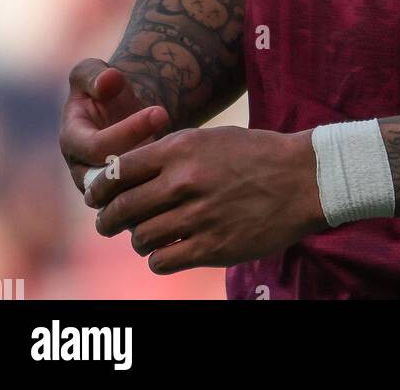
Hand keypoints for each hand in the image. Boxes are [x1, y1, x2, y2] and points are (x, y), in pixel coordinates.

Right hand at [60, 58, 169, 194]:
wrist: (123, 109)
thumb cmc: (106, 87)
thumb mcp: (93, 69)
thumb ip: (94, 73)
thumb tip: (109, 81)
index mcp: (72, 140)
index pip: (96, 147)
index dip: (129, 131)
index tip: (161, 112)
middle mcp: (82, 169)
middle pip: (110, 178)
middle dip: (144, 155)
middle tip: (177, 136)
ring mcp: (103, 187)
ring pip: (126, 195)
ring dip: (153, 175)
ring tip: (178, 151)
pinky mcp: (123, 196)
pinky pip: (138, 205)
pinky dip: (158, 190)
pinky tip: (180, 167)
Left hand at [85, 125, 328, 272]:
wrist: (302, 178)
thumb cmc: (255, 154)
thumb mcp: (210, 139)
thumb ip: (171, 153)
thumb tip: (128, 171)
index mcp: (181, 149)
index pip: (119, 171)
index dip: (100, 187)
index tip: (97, 196)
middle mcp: (184, 182)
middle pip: (122, 208)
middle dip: (108, 219)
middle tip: (108, 223)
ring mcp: (197, 217)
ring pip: (140, 237)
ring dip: (138, 239)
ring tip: (146, 235)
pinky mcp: (211, 247)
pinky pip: (162, 261)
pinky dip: (158, 259)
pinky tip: (167, 251)